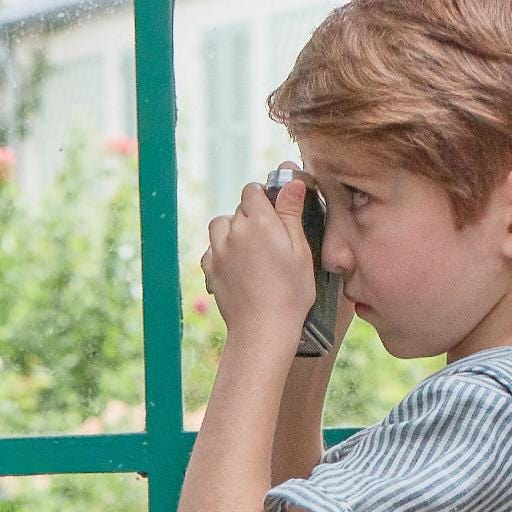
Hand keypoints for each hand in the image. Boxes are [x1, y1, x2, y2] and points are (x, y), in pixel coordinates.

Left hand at [200, 177, 316, 345]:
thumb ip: (292, 213)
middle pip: (238, 209)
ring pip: (220, 226)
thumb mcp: (301, 250)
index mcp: (259, 221)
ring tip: (250, 251)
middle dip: (252, 218)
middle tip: (270, 242)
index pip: (253, 191)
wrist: (263, 330)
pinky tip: (237, 267)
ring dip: (232, 232)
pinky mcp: (210, 270)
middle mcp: (234, 231)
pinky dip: (221, 254)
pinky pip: (211, 251)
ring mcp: (218, 251)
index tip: (275, 214)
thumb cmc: (289, 293)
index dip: (264, 199)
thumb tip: (292, 181)